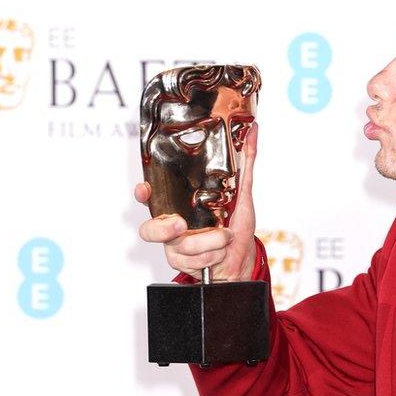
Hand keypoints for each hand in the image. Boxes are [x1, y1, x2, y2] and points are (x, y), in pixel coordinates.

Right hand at [135, 123, 259, 281]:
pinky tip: (220, 251)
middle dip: (165, 228)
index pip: (151, 197)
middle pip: (150, 229)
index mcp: (179, 205)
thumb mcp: (243, 193)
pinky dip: (212, 253)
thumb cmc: (238, 227)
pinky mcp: (180, 263)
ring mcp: (174, 245)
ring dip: (211, 241)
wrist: (243, 259)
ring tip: (225, 236)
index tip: (144, 188)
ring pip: (181, 245)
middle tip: (182, 225)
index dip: (143, 193)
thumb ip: (245, 163)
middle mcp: (172, 224)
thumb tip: (253, 132)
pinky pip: (191, 259)